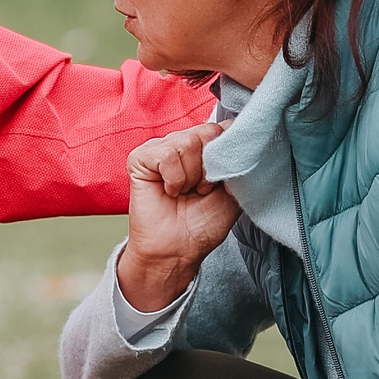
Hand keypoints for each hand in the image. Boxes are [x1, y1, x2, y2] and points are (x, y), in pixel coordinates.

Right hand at [118, 122, 237, 309]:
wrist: (178, 250)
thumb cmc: (203, 224)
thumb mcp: (233, 191)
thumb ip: (238, 162)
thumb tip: (235, 133)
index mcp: (204, 147)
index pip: (224, 128)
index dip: (226, 155)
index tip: (220, 183)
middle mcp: (183, 142)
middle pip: (207, 133)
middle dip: (209, 169)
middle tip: (200, 191)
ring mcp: (160, 148)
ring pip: (187, 143)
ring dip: (191, 177)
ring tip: (184, 193)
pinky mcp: (140, 158)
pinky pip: (167, 155)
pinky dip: (174, 179)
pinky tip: (169, 191)